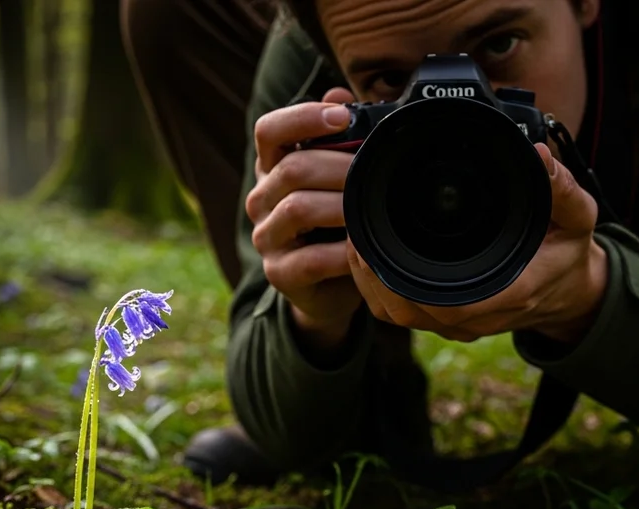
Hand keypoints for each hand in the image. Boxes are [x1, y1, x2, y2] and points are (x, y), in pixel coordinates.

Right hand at [247, 87, 362, 352]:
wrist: (332, 286)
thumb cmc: (337, 223)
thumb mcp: (340, 178)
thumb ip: (340, 137)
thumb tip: (341, 93)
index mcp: (274, 167)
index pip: (269, 130)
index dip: (302, 117)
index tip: (343, 116)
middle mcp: (262, 199)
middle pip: (291, 168)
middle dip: (339, 166)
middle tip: (377, 169)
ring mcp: (267, 238)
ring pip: (298, 209)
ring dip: (342, 205)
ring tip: (373, 205)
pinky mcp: (280, 274)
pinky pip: (310, 258)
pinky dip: (342, 253)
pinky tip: (362, 247)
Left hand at [346, 143, 608, 345]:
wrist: (570, 291)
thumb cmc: (569, 251)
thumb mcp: (578, 216)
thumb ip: (561, 188)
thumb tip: (538, 154)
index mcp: (510, 292)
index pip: (448, 303)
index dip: (404, 281)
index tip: (377, 245)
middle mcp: (479, 315)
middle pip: (410, 311)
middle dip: (375, 276)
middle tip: (354, 233)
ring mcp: (460, 322)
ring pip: (400, 314)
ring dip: (372, 282)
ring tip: (355, 240)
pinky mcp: (447, 318)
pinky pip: (403, 312)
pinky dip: (380, 288)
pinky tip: (368, 256)